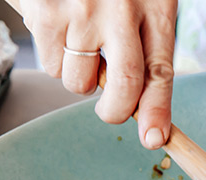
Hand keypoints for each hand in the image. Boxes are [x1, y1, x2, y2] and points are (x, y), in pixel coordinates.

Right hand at [20, 0, 176, 149]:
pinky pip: (51, 64)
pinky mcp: (45, 12)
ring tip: (81, 42)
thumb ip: (144, 44)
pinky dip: (56, 57)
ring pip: (78, 81)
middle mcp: (120, 9)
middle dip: (116, 111)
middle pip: (124, 85)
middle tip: (111, 112)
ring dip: (79, 76)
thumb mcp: (143, 0)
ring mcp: (80, 12)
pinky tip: (61, 27)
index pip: (160, 70)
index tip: (154, 139)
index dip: (158, 111)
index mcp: (154, 7)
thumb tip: (141, 107)